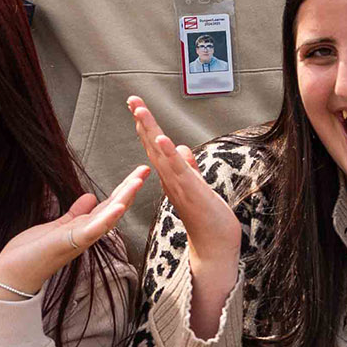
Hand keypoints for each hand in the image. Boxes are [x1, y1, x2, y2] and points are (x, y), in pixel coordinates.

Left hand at [0, 165, 146, 297]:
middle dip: (130, 188)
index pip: (108, 204)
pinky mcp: (69, 243)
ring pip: (107, 217)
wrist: (14, 274)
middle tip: (146, 168)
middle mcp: (86, 234)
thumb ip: (75, 213)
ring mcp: (79, 239)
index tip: (138, 172)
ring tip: (137, 182)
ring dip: (123, 199)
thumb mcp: (57, 226)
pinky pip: (91, 230)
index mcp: (83, 227)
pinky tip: (118, 206)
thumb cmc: (33, 252)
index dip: (124, 188)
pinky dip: (106, 219)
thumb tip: (90, 197)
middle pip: (113, 207)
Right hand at [127, 96, 240, 260]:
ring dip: (149, 131)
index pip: (155, 146)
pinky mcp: (191, 191)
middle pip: (151, 145)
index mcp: (170, 177)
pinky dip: (168, 153)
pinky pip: (178, 169)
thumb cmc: (207, 219)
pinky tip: (162, 138)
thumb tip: (181, 148)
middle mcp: (169, 179)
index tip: (137, 107)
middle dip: (142, 121)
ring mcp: (178, 185)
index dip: (146, 126)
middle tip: (132, 100)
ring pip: (160, 153)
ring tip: (140, 111)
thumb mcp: (198, 187)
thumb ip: (188, 167)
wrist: (214, 247)